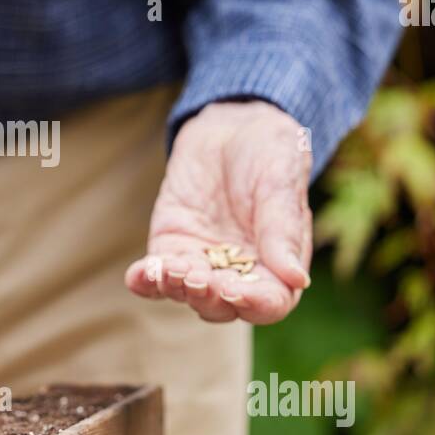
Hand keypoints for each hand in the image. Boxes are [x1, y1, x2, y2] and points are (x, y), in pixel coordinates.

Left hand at [125, 100, 311, 323]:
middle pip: (223, 305)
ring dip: (175, 287)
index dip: (254, 303)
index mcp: (278, 267)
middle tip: (196, 278)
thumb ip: (284, 231)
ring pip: (187, 293)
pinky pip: (155, 276)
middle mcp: (240, 275)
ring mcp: (203, 264)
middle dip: (208, 296)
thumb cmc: (270, 154)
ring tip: (167, 270)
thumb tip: (297, 280)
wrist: (231, 129)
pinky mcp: (171, 248)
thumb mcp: (281, 183)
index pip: (269, 302)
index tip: (236, 291)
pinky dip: (145, 281)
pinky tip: (138, 276)